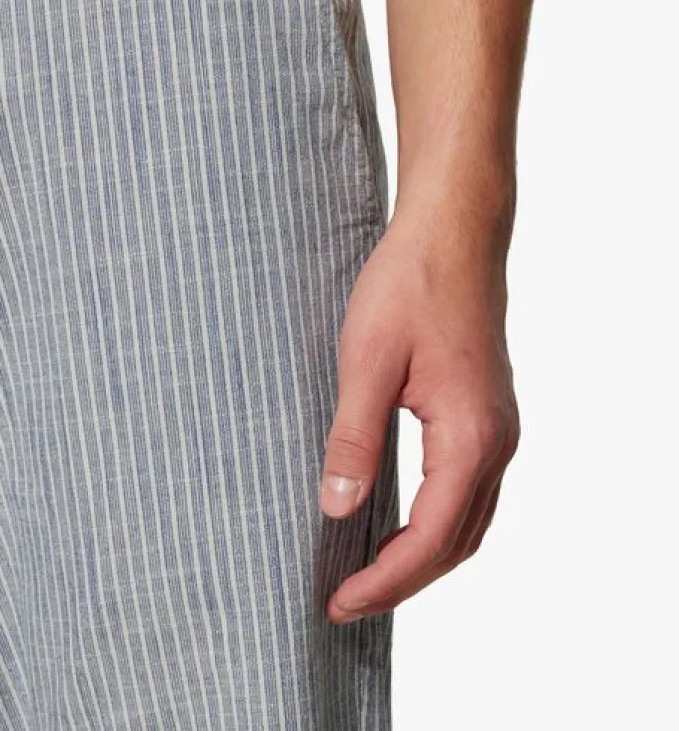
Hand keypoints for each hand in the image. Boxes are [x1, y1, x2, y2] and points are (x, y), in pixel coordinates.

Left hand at [320, 205, 519, 622]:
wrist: (452, 233)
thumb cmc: (409, 286)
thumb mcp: (366, 362)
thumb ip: (354, 439)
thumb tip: (337, 507)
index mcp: (470, 437)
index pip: (429, 539)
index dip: (384, 580)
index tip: (338, 600)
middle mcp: (496, 441)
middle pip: (456, 543)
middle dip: (402, 580)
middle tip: (345, 599)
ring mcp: (497, 428)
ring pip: (467, 521)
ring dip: (421, 557)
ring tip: (368, 573)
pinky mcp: (485, 413)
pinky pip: (467, 490)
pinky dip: (435, 523)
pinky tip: (398, 521)